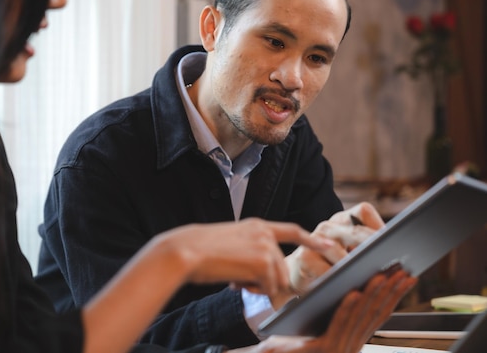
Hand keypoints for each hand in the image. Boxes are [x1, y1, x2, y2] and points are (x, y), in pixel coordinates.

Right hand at [157, 218, 334, 298]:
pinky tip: (234, 282)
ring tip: (233, 279)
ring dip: (258, 286)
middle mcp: (264, 233)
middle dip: (266, 280)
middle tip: (240, 281)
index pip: (292, 231)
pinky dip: (252, 290)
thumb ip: (250, 251)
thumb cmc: (200, 249)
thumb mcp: (230, 243)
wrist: (185, 251)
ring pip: (276, 279)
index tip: (330, 245)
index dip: (312, 239)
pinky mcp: (262, 262)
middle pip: (282, 267)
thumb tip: (262, 275)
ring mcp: (265, 247)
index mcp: (256, 225)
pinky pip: (268, 287)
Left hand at [226, 269, 416, 352]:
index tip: (408, 276)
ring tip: (383, 275)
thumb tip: (357, 281)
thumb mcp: (314, 322)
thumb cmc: (286, 341)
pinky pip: (338, 325)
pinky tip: (355, 292)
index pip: (378, 314)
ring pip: (359, 317)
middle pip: (374, 315)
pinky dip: (348, 308)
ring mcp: (338, 350)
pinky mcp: (323, 350)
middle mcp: (349, 346)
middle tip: (404, 270)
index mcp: (350, 339)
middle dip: (391, 291)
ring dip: (373, 295)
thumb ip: (335, 310)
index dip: (395, 295)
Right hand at [278, 203, 383, 306]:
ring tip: (366, 276)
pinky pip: (324, 269)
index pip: (364, 211)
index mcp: (343, 221)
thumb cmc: (330, 264)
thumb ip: (368, 250)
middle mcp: (329, 226)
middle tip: (388, 259)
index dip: (379, 226)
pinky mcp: (304, 257)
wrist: (298, 274)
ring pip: (339, 251)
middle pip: (355, 230)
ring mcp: (314, 239)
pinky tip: (343, 285)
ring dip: (353, 266)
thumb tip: (402, 260)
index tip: (392, 241)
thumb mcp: (350, 253)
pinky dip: (336, 278)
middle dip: (373, 246)